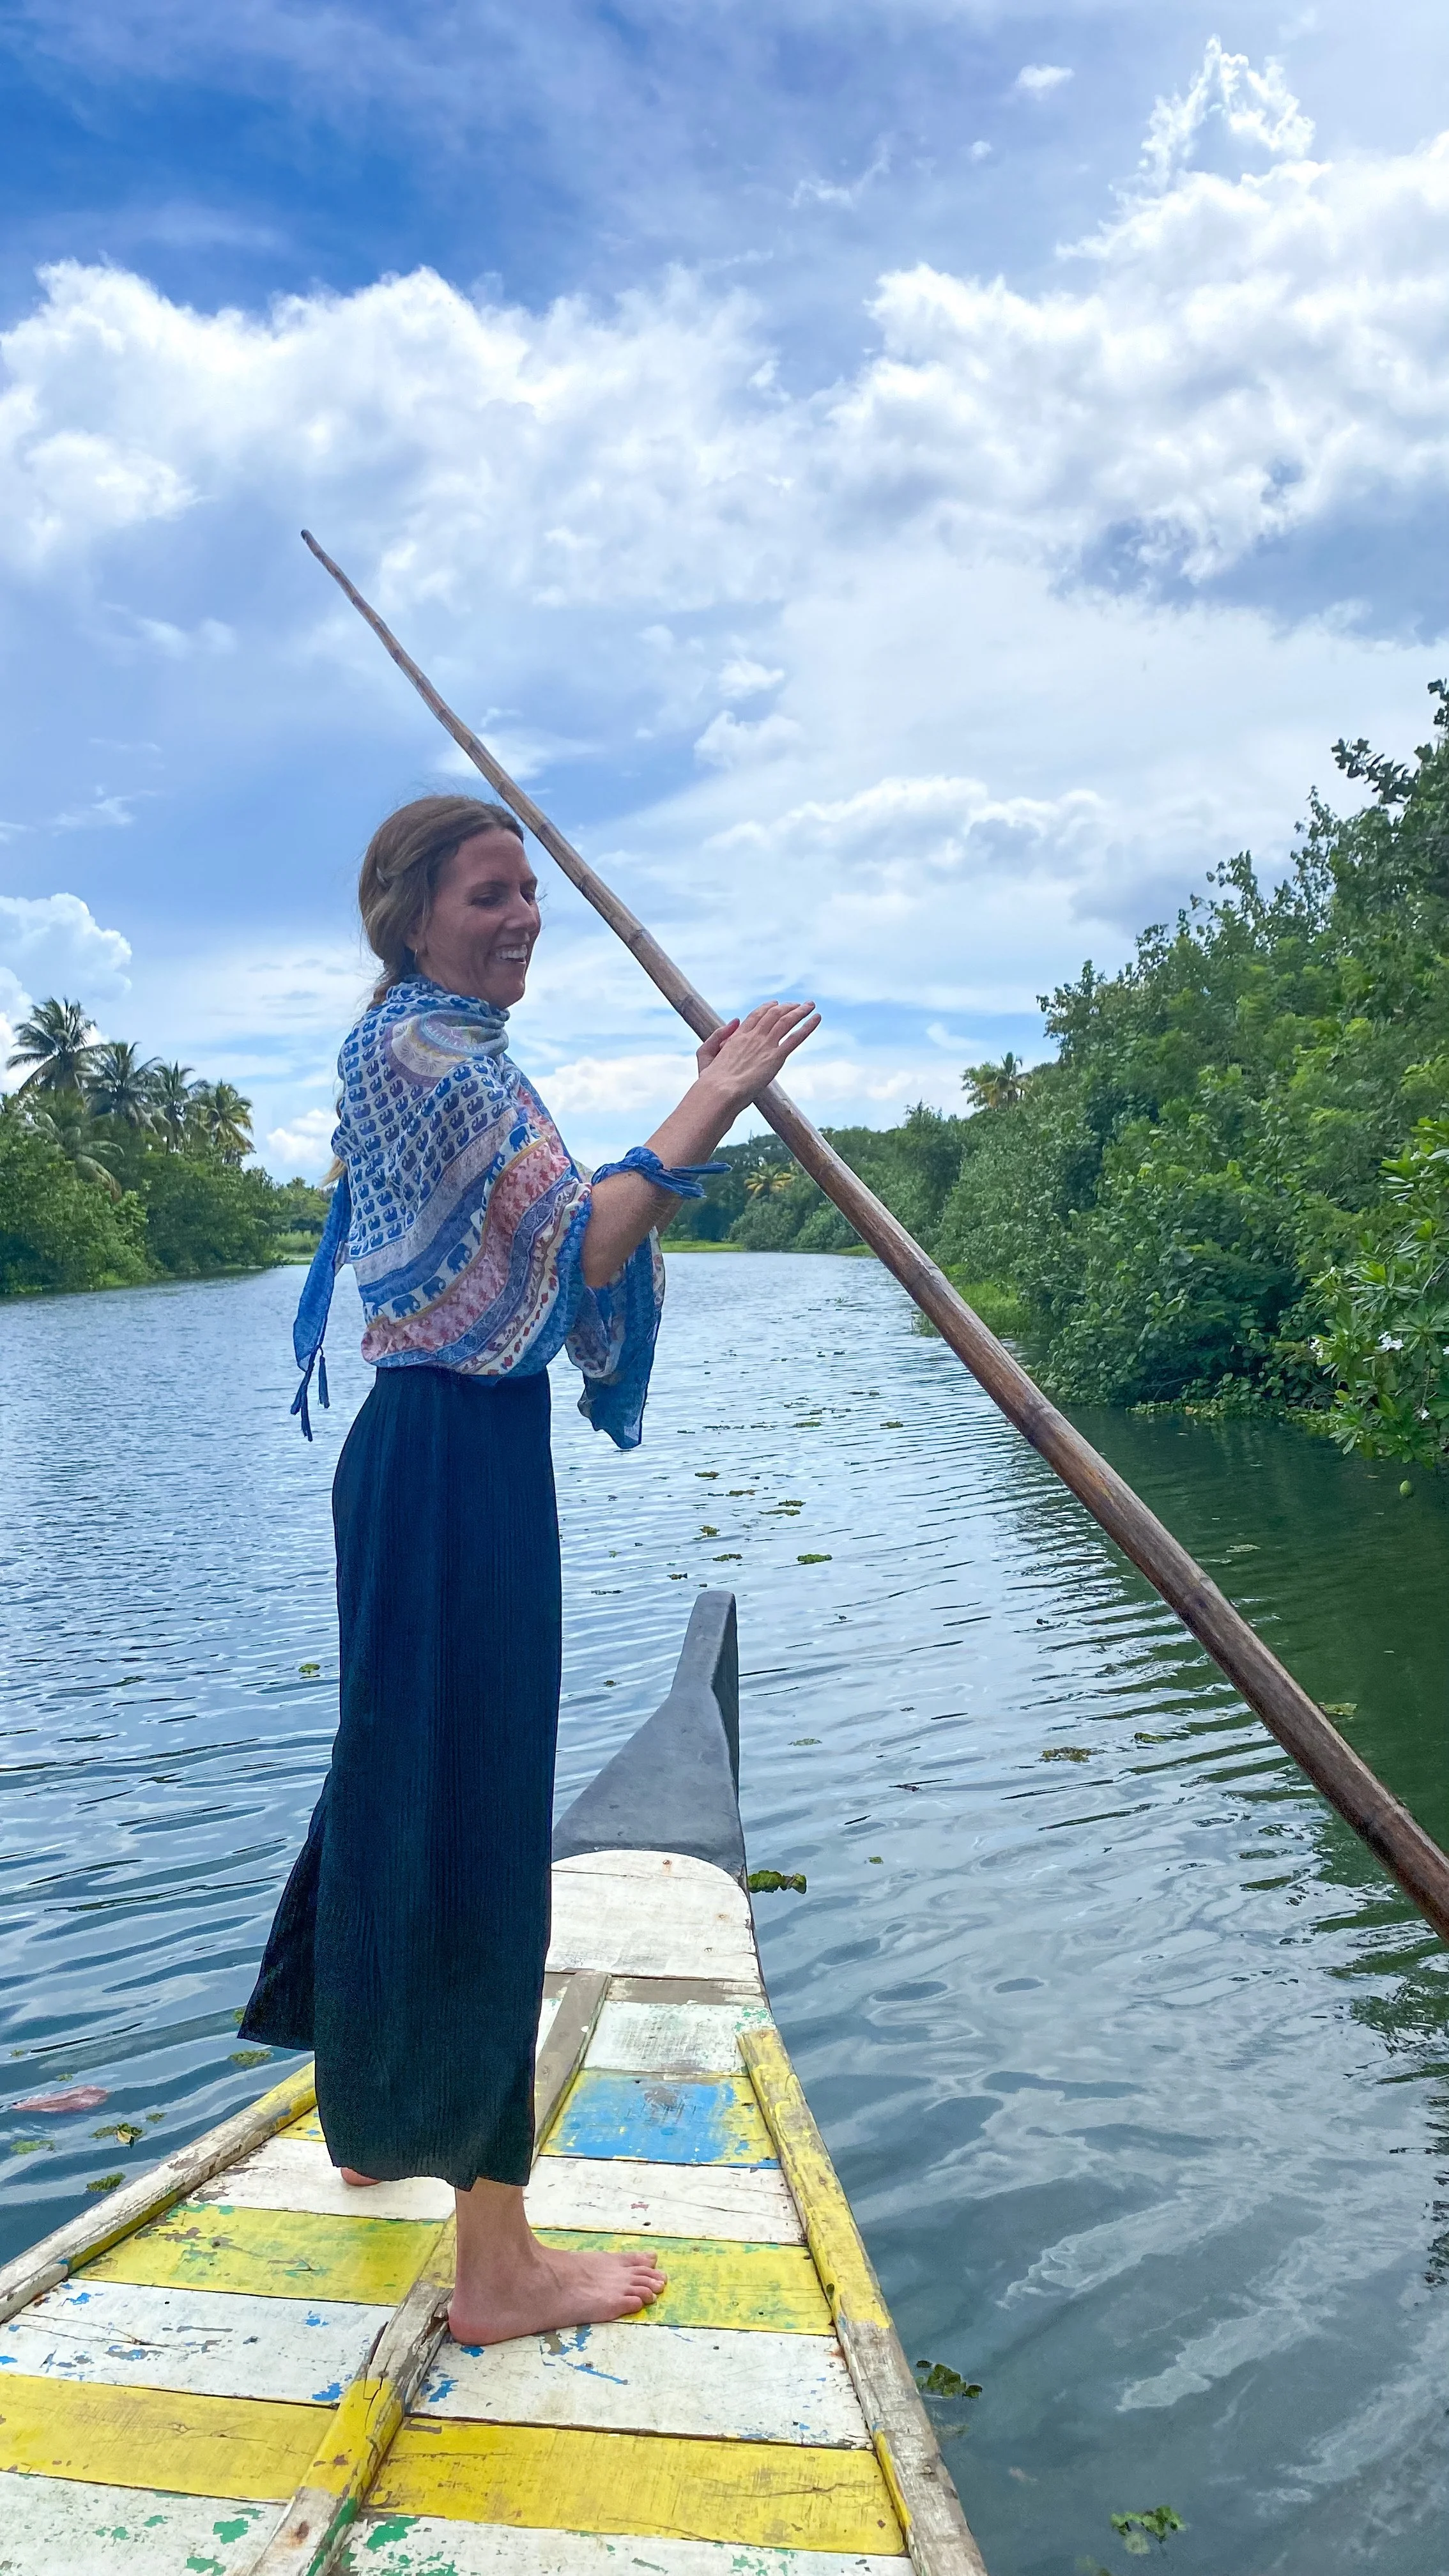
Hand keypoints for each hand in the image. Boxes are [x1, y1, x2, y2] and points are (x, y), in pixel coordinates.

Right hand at [696, 1001, 820, 1111]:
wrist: (719, 1092)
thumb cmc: (709, 1080)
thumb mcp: (705, 1054)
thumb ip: (717, 1036)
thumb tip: (734, 1020)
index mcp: (737, 1036)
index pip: (756, 1015)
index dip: (768, 1008)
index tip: (776, 1004)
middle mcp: (753, 1036)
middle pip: (773, 1014)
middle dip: (787, 1007)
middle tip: (797, 1005)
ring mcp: (765, 1045)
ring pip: (786, 1021)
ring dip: (800, 1011)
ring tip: (810, 1005)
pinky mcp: (776, 1057)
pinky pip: (796, 1037)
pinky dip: (808, 1026)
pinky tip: (817, 1018)